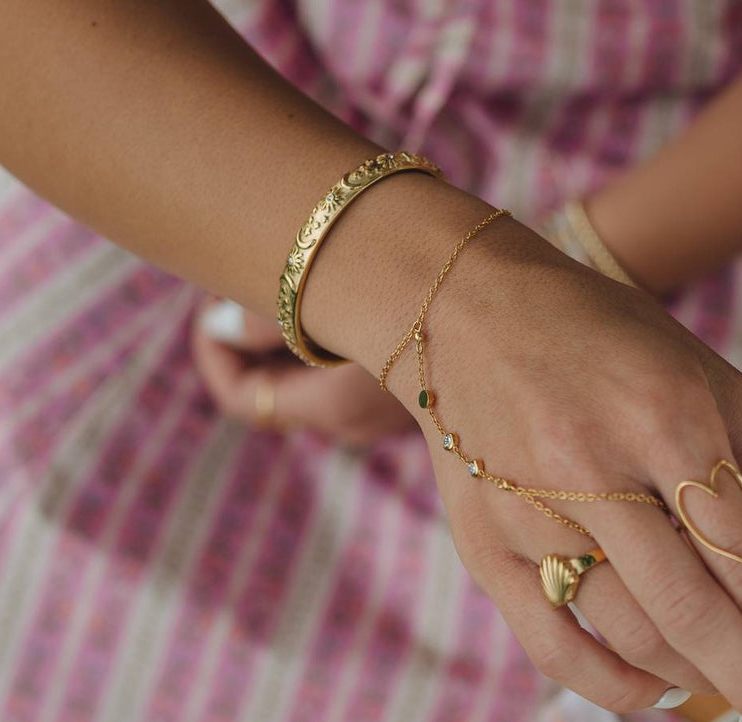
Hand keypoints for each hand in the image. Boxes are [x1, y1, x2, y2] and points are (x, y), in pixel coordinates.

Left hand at [191, 299, 414, 445]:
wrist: (531, 300)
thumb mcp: (331, 303)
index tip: (210, 304)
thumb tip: (219, 326)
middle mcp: (354, 421)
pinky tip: (324, 292)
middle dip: (245, 340)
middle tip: (240, 281)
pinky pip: (339, 372)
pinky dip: (316, 338)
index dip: (214, 354)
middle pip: (271, 390)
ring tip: (281, 279)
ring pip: (304, 379)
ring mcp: (382, 409)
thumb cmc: (419, 297)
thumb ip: (263, 320)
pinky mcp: (404, 386)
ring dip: (281, 335)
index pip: (240, 398)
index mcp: (333, 408)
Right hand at [307, 191, 741, 721]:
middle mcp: (596, 473)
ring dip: (703, 684)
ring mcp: (531, 515)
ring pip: (631, 637)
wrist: (466, 313)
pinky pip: (554, 648)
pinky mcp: (485, 547)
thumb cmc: (608, 342)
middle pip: (698, 618)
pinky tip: (660, 691)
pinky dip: (615, 687)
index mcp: (668, 419)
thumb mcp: (714, 379)